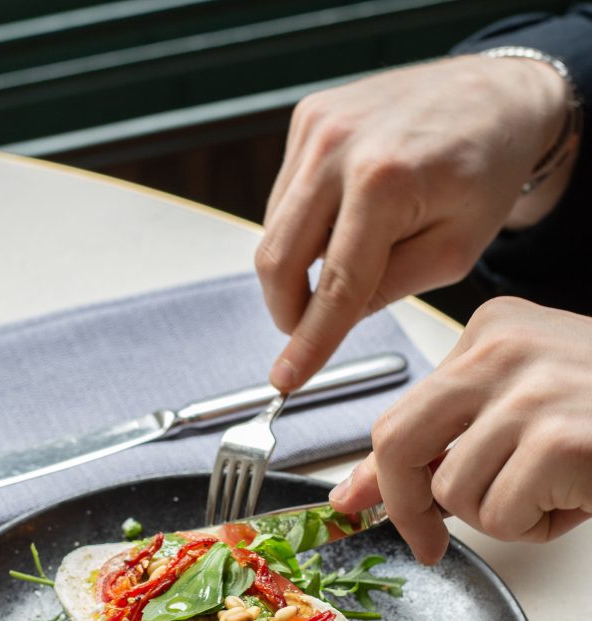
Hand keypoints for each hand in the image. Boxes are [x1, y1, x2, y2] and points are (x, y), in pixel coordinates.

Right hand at [257, 55, 570, 390]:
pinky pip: (285, 198)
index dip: (308, 341)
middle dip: (289, 310)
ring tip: (353, 254)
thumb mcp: (454, 251)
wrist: (494, 95)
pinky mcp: (308, 119)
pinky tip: (346, 218)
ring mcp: (317, 127)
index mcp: (385, 182)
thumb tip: (333, 317)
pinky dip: (305, 226)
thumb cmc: (484, 169)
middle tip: (310, 330)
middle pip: (278, 259)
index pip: (334, 286)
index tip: (286, 378)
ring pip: (275, 231)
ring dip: (299, 265)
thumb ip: (388, 289)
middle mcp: (338, 147)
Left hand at [329, 298, 591, 562]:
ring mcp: (532, 391)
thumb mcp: (521, 411)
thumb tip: (357, 488)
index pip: (401, 411)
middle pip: (398, 442)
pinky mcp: (558, 440)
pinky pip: (501, 516)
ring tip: (553, 489)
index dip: (382, 473)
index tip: (363, 503)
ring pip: (454, 493)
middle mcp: (503, 350)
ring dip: (501, 515)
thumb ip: (442, 440)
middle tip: (430, 544)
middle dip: (405, 507)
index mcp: (492, 332)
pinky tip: (576, 496)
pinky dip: (536, 526)